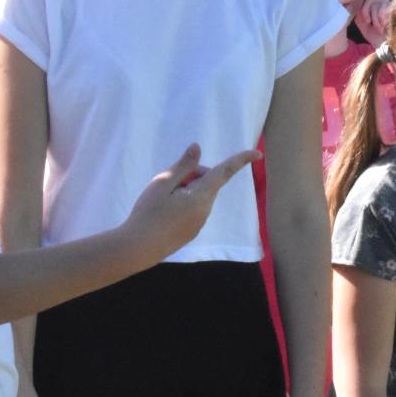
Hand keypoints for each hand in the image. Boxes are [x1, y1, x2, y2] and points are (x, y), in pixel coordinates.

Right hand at [124, 144, 261, 257]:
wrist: (138, 248)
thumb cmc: (148, 212)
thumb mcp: (162, 182)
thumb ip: (183, 165)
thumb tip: (198, 148)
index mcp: (201, 195)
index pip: (225, 172)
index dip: (241, 160)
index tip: (257, 153)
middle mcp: (206, 210)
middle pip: (207, 182)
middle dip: (192, 175)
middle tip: (168, 183)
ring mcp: (200, 223)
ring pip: (199, 196)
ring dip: (186, 190)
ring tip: (163, 201)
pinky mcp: (192, 231)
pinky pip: (193, 210)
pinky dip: (183, 204)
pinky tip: (163, 214)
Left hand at [357, 0, 390, 47]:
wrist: (386, 47)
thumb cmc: (375, 36)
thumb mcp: (363, 23)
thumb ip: (359, 12)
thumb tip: (356, 3)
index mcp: (380, 5)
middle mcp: (387, 4)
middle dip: (366, 10)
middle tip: (369, 22)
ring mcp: (391, 8)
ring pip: (374, 3)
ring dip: (373, 17)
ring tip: (378, 27)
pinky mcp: (394, 11)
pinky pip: (381, 9)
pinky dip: (379, 19)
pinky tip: (383, 26)